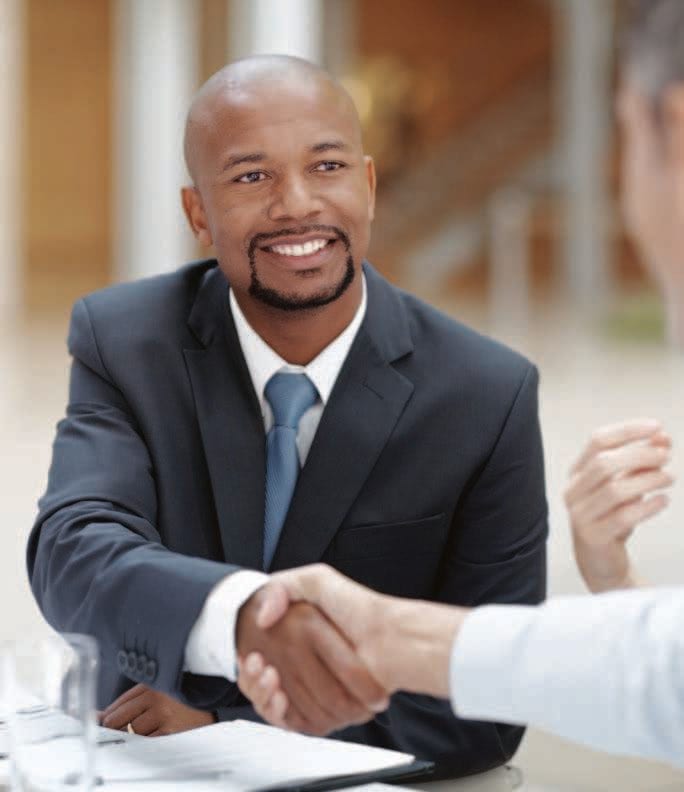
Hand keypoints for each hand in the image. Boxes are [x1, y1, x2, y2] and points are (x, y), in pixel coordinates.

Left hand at [101, 684, 214, 735]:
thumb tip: (97, 716)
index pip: (120, 703)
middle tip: (115, 731)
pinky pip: (148, 742)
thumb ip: (132, 700)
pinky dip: (146, 743)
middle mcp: (156, 698)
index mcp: (152, 685)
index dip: (106, 716)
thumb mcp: (160, 689)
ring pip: (133, 732)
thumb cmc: (182, 695)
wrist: (215, 700)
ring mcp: (164, 715)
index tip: (99, 722)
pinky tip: (153, 737)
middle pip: (120, 719)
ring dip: (133, 736)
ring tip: (144, 731)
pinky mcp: (173, 731)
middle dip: (114, 727)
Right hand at [238, 564, 464, 726]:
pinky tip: (278, 696)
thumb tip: (261, 616)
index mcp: (298, 642)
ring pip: (272, 704)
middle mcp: (302, 668)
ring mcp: (311, 690)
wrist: (391, 638)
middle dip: (253, 678)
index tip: (248, 654)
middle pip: (262, 684)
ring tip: (267, 675)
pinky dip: (279, 713)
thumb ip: (284, 587)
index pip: (258, 661)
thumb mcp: (317, 580)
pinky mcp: (323, 711)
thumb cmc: (357, 607)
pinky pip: (292, 721)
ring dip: (261, 693)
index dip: (249, 662)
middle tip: (253, 663)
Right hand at [564, 419, 673, 591]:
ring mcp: (580, 515)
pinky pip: (623, 517)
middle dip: (640, 455)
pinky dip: (647, 506)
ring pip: (614, 490)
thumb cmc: (612, 519)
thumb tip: (662, 438)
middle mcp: (574, 491)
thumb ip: (641, 462)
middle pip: (604, 463)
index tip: (656, 427)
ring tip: (668, 478)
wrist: (601, 562)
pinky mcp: (593, 537)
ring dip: (647, 480)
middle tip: (666, 456)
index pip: (598, 441)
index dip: (628, 431)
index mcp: (578, 473)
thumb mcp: (627, 486)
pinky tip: (662, 501)